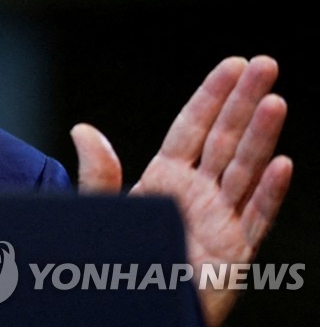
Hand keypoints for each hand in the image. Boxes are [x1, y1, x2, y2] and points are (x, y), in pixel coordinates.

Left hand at [71, 56, 292, 325]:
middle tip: (266, 64)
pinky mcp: (234, 254)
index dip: (212, 96)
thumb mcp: (103, 214)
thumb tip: (83, 130)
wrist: (132, 310)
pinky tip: (282, 164)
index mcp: (166, 178)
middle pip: (226, 139)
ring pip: (246, 171)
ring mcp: (221, 221)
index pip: (193, 127)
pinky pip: (256, 219)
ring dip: (262, 136)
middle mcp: (199, 194)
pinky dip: (270, 193)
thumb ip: (98, 175)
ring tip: (275, 100)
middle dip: (245, 101)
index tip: (233, 64)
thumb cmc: (116, 263)